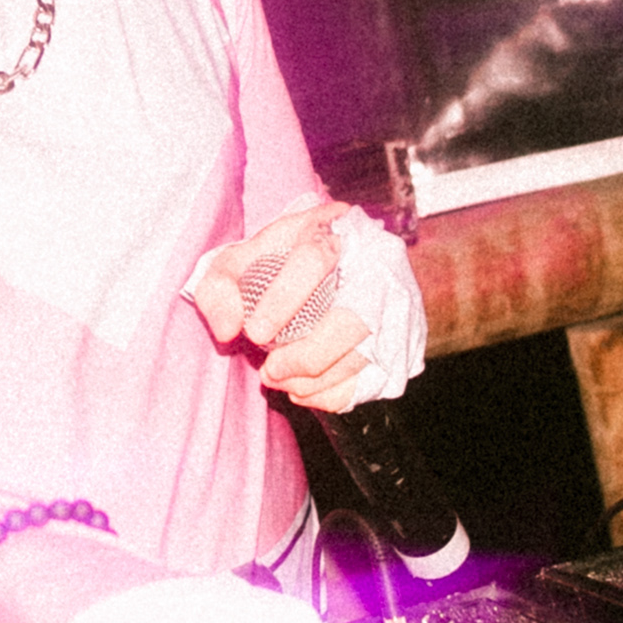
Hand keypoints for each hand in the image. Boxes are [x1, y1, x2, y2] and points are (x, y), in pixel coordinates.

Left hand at [185, 200, 423, 411]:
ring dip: (317, 380)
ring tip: (280, 380)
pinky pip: (376, 378)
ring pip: (368, 352)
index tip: (255, 333)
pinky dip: (336, 393)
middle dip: (306, 355)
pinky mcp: (404, 338)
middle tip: (269, 371)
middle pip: (353, 317)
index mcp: (331, 229)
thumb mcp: (240, 261)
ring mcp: (397, 302)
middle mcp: (375, 262)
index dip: (283, 300)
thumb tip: (228, 329)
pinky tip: (304, 389)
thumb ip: (219, 288)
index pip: (314, 259)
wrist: (330, 262)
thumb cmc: (278, 263)